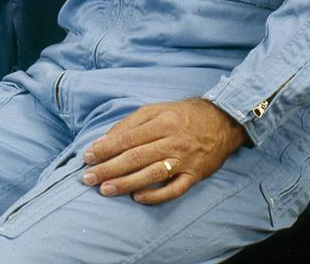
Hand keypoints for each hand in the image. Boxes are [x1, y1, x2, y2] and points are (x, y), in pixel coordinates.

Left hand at [81, 97, 246, 204]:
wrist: (222, 121)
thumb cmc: (183, 115)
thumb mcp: (156, 109)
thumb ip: (130, 124)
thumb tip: (105, 140)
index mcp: (161, 122)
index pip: (128, 138)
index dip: (106, 149)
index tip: (87, 157)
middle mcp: (172, 141)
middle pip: (136, 157)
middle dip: (109, 168)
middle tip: (88, 178)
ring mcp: (185, 160)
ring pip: (152, 174)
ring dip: (127, 183)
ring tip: (105, 189)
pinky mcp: (195, 176)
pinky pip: (175, 189)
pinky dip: (156, 195)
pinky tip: (138, 198)